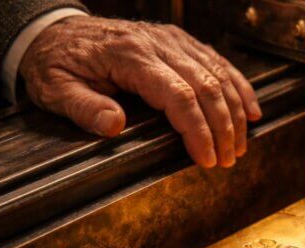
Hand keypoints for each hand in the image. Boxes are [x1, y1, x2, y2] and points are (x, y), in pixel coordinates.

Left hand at [19, 16, 261, 167]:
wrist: (53, 31)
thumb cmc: (55, 63)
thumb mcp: (56, 89)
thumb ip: (84, 108)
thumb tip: (115, 126)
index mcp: (129, 55)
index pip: (178, 95)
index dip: (198, 130)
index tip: (207, 159)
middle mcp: (157, 42)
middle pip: (206, 84)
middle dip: (223, 126)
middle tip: (228, 160)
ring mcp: (171, 39)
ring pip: (217, 73)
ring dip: (235, 111)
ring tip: (240, 145)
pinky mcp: (178, 41)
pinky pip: (216, 62)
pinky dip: (238, 86)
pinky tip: (251, 110)